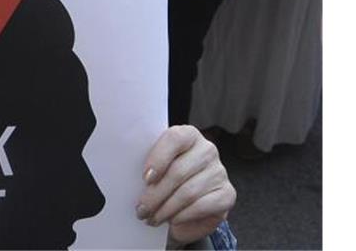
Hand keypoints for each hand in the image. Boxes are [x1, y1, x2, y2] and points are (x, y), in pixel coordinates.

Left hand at [137, 125, 235, 244]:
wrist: (185, 207)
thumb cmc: (165, 181)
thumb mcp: (154, 169)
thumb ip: (147, 165)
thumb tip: (128, 174)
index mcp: (188, 135)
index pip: (175, 139)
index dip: (158, 158)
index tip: (145, 178)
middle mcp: (207, 150)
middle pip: (179, 171)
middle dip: (156, 194)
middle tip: (141, 209)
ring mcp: (219, 171)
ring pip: (188, 192)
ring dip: (166, 209)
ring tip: (151, 218)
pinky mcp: (227, 194)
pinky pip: (202, 206)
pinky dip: (183, 215)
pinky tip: (172, 220)